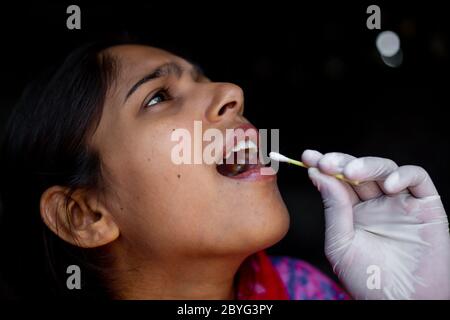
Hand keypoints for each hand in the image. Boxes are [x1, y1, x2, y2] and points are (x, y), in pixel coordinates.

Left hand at [302, 150, 449, 299]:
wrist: (402, 303)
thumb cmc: (368, 279)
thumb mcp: (341, 243)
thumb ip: (333, 208)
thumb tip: (319, 174)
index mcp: (353, 211)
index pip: (337, 181)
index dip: (324, 166)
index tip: (308, 158)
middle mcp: (375, 203)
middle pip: (358, 170)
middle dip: (341, 162)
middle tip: (326, 162)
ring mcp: (400, 202)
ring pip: (384, 168)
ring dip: (367, 164)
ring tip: (351, 172)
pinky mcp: (426, 206)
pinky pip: (418, 178)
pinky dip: (404, 175)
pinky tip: (388, 185)